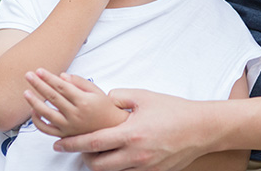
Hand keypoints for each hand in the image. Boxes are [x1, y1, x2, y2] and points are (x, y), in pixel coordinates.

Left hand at [24, 69, 128, 137]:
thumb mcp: (96, 91)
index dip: (49, 78)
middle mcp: (75, 115)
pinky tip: (34, 111)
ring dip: (34, 102)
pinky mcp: (64, 135)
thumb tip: (61, 76)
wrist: (111, 129)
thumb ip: (78, 82)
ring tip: (26, 92)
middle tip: (28, 75)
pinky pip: (46, 130)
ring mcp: (68, 127)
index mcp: (83, 102)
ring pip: (46, 114)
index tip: (39, 71)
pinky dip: (37, 121)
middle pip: (52, 98)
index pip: (61, 87)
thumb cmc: (104, 107)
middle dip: (38, 85)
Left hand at [54, 89, 208, 170]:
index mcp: (130, 134)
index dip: (73, 144)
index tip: (60, 144)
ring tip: (96, 154)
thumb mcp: (143, 96)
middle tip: (78, 150)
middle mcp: (136, 155)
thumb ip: (118, 97)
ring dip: (100, 165)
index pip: (93, 143)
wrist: (200, 128)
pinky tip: (117, 158)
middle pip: (98, 165)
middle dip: (83, 159)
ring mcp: (145, 168)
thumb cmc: (173, 110)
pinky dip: (118, 169)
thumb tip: (103, 99)